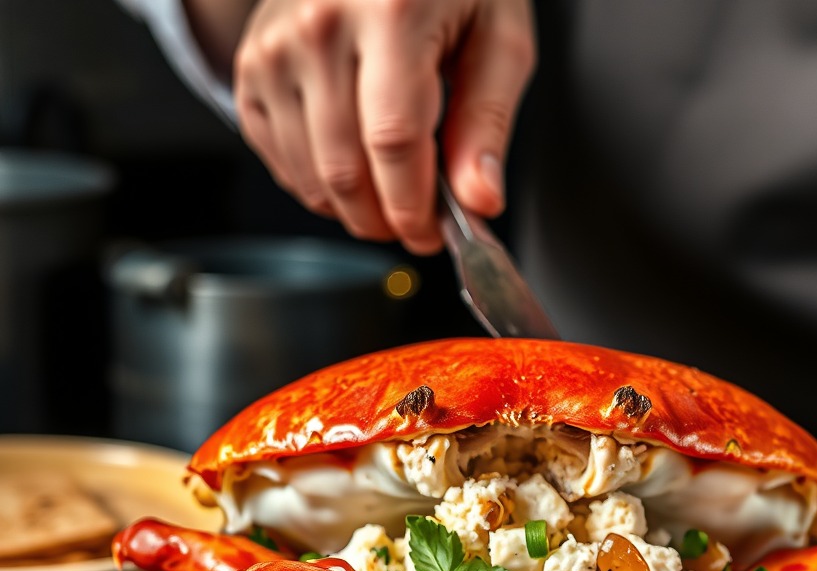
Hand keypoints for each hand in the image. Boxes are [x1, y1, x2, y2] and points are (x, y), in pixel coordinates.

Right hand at [233, 0, 535, 252]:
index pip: (394, 142)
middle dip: (387, 221)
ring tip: (391, 194)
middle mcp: (319, 26)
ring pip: (311, 180)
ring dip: (356, 212)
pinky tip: (355, 168)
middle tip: (418, 222)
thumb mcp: (497, 36)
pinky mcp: (251, 70)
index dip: (415, 207)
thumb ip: (487, 123)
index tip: (436, 233)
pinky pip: (282, 164)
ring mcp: (274, 49)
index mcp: (390, 11)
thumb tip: (480, 201)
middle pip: (346, 172)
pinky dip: (321, 189)